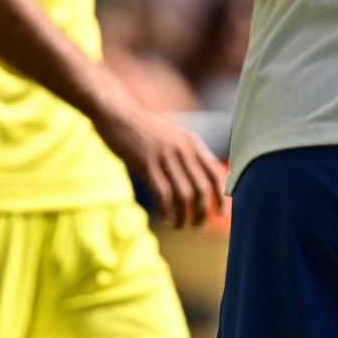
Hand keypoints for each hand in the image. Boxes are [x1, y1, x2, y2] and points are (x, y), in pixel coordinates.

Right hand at [96, 101, 229, 228]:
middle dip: (202, 212)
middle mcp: (182, 150)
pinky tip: (165, 218)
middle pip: (201, 189)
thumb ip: (185, 149)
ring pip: (183, 196)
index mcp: (191, 142)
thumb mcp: (171, 132)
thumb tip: (197, 171)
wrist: (116, 112)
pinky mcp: (146, 165)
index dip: (221, 195)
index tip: (221, 212)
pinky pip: (162, 195)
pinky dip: (166, 211)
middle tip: (197, 225)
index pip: (215, 172)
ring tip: (180, 225)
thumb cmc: (142, 124)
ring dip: (184, 216)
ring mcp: (165, 157)